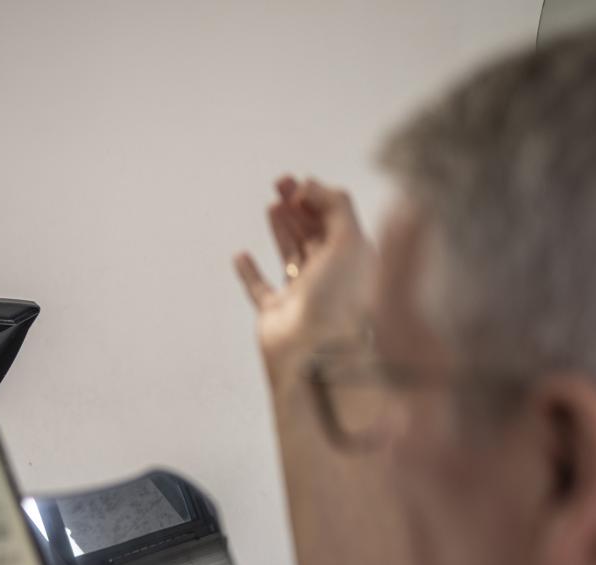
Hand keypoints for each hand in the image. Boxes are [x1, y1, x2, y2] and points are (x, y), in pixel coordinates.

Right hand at [233, 176, 375, 389]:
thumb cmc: (340, 298)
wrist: (318, 351)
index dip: (320, 198)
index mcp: (354, 261)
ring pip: (290, 255)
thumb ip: (334, 204)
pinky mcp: (276, 315)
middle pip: (314, 234)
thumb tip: (309, 185)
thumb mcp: (349, 238)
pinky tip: (241, 255)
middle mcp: (330, 278)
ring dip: (281, 228)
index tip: (302, 182)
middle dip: (298, 206)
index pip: (337, 221)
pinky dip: (249, 272)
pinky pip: (260, 289)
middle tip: (281, 182)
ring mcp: (302, 297)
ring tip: (271, 205)